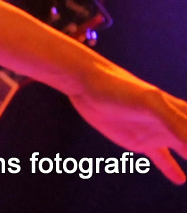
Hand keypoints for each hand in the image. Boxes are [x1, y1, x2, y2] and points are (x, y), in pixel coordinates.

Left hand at [69, 61, 186, 182]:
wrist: (85, 81)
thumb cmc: (118, 87)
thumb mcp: (150, 103)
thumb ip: (176, 123)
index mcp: (179, 112)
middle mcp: (172, 123)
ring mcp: (157, 132)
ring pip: (185, 150)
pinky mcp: (139, 141)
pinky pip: (161, 158)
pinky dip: (171, 168)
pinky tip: (180, 180)